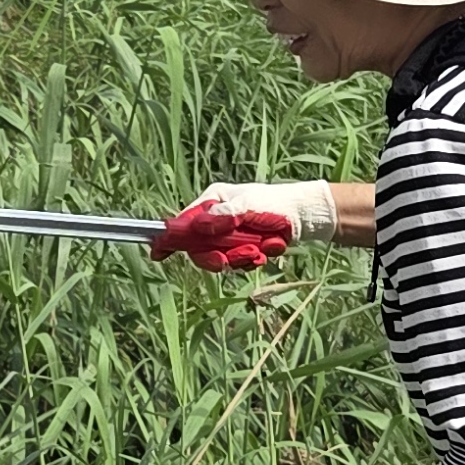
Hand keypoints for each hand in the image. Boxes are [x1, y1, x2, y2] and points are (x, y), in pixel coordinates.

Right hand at [148, 181, 335, 273]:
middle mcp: (217, 218)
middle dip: (219, 255)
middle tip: (237, 257)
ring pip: (221, 257)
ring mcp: (230, 234)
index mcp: (213, 201)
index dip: (171, 238)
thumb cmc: (277, 203)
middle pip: (200, 246)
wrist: (306, 216)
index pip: (184, 222)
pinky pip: (238, 263)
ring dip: (242, 257)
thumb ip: (223, 217)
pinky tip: (268, 250)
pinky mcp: (243, 247)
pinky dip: (253, 260)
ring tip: (263, 248)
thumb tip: (199, 226)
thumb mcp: (249, 206)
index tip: (158, 253)